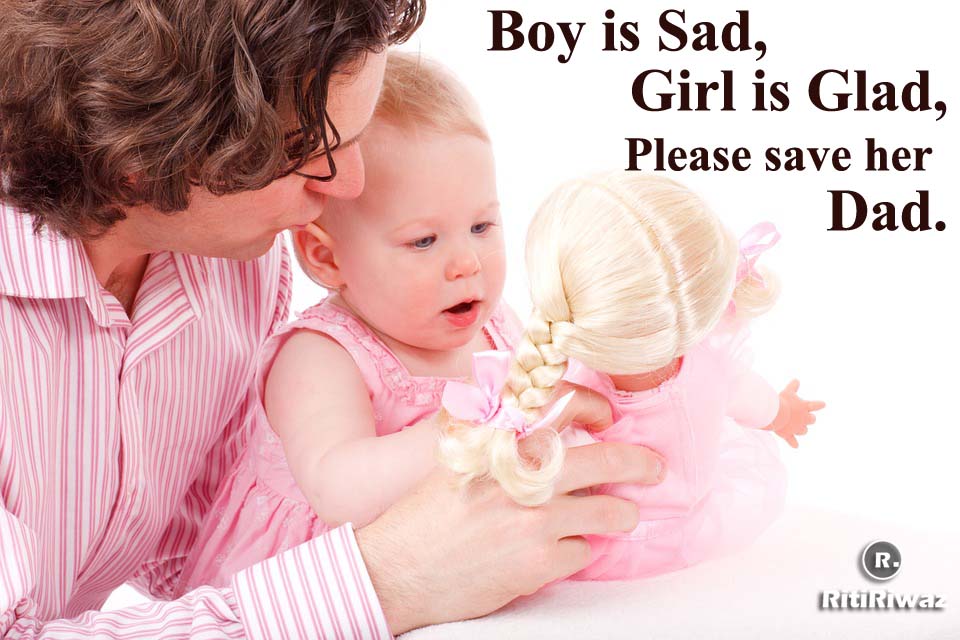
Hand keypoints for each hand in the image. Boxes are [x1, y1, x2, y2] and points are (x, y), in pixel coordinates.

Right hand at [356, 385, 665, 633]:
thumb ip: (499, 438)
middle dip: (640, 464)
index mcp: (504, 441)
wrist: (398, 568)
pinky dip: (578, 551)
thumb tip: (543, 428)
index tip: (608, 418)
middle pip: (606, 459)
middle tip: (654, 468)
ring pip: (610, 512)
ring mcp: (537, 518)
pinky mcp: (541, 560)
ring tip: (621, 517)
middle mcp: (525, 474)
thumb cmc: (425, 514)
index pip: (566, 406)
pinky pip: (584, 552)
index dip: (597, 408)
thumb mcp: (458, 458)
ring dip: (621, 515)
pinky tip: (558, 551)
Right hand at [766, 379, 824, 447]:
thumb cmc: (783, 401)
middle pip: (812, 420)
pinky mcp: (788, 434)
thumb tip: (797, 380)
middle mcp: (803, 418)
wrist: (777, 414)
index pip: (816, 405)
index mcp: (805, 407)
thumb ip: (793, 386)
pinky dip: (794, 443)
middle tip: (809, 418)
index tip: (823, 404)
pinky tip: (796, 446)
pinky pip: (792, 440)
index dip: (820, 404)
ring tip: (799, 428)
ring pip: (804, 431)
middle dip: (810, 419)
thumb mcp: (788, 391)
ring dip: (802, 429)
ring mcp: (796, 428)